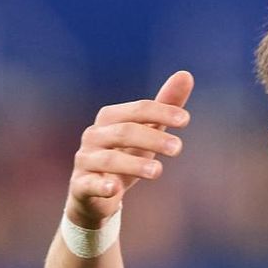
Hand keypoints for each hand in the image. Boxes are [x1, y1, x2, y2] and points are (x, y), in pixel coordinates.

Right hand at [65, 70, 192, 227]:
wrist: (96, 193)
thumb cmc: (125, 155)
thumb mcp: (147, 131)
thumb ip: (164, 105)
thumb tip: (186, 74)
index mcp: (109, 118)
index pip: (137, 110)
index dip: (160, 112)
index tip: (185, 120)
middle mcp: (94, 135)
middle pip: (124, 132)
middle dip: (152, 138)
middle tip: (178, 148)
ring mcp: (85, 160)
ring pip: (110, 159)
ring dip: (135, 164)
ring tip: (159, 171)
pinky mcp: (81, 186)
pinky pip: (90, 184)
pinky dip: (101, 185)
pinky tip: (114, 189)